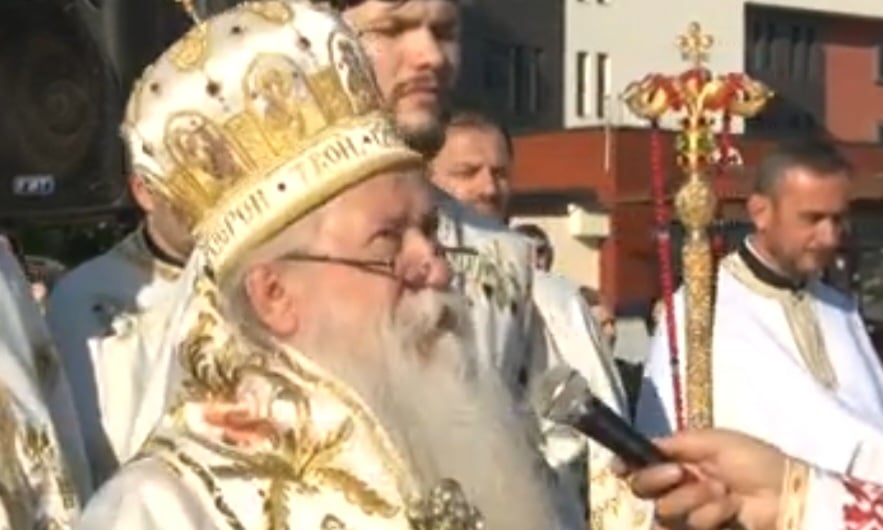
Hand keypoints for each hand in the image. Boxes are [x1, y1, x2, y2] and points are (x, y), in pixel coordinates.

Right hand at [616, 429, 786, 529]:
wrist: (790, 497)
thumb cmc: (756, 462)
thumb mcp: (715, 441)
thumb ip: (675, 443)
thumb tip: (639, 447)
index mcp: (684, 462)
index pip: (643, 464)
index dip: (628, 465)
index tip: (619, 468)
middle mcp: (682, 488)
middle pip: (643, 489)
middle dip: (659, 479)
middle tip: (683, 474)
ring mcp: (692, 515)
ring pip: (664, 512)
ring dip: (693, 500)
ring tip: (723, 495)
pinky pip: (684, 528)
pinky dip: (708, 517)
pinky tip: (729, 512)